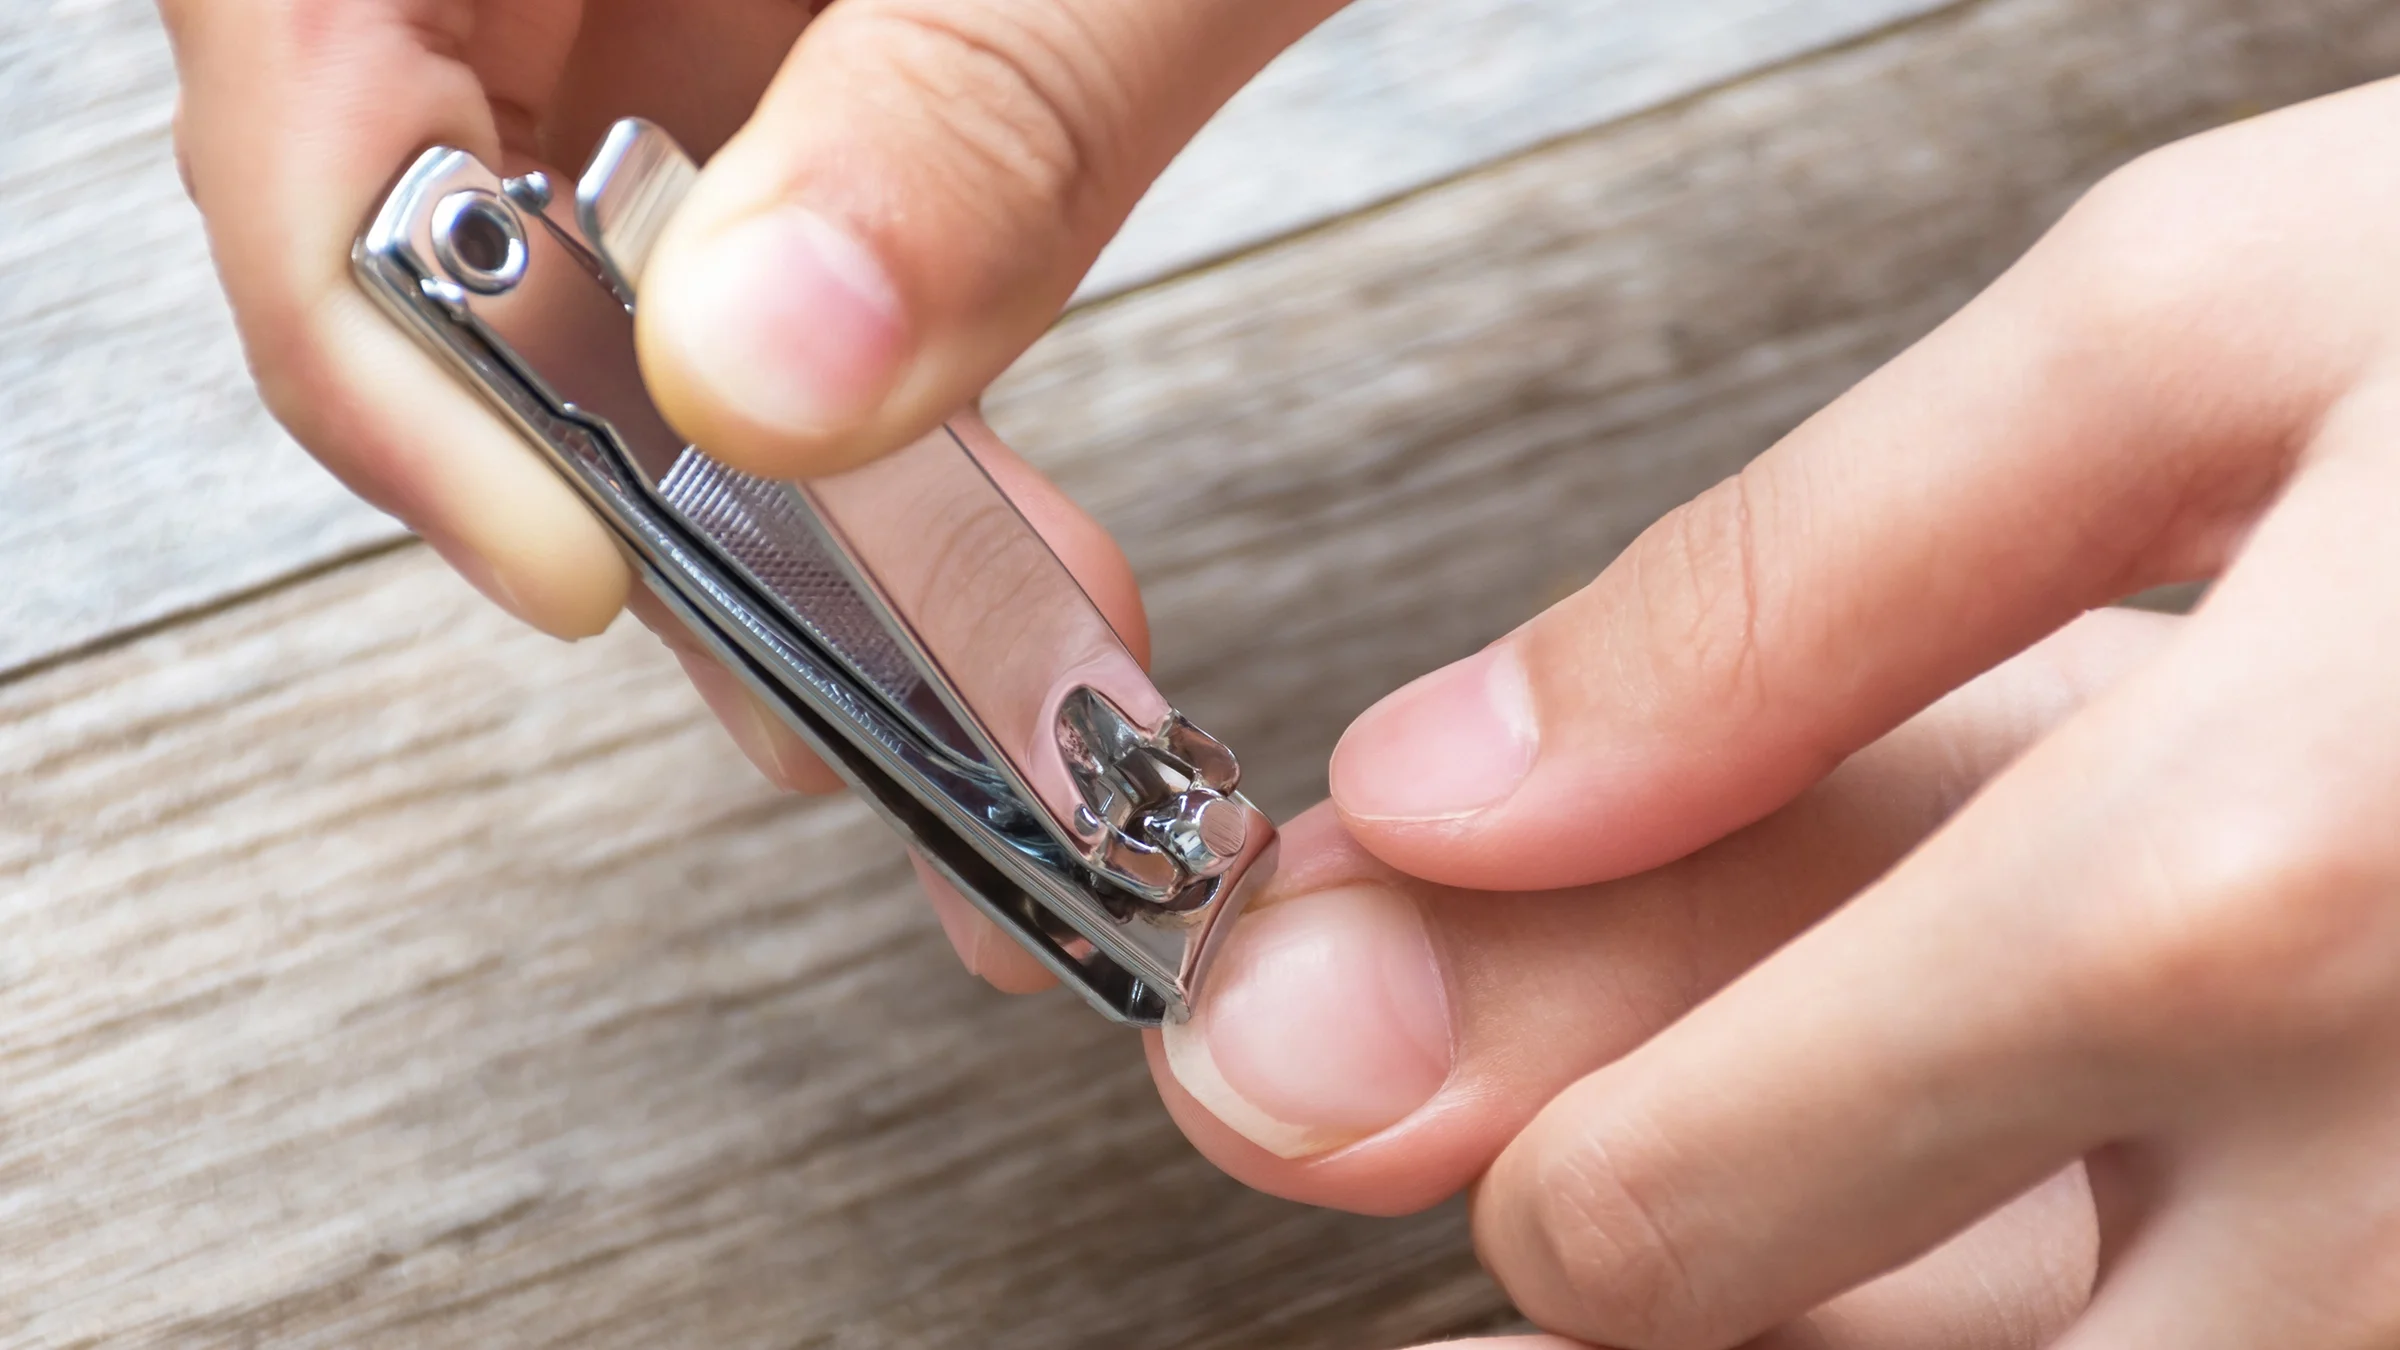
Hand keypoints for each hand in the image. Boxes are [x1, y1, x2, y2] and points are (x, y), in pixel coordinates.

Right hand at [160, 0, 1340, 981]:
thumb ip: (982, 99)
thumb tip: (773, 366)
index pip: (308, 29)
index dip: (371, 323)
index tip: (567, 558)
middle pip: (417, 160)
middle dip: (580, 451)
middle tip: (772, 658)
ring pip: (576, 224)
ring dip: (729, 467)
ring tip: (912, 630)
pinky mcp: (787, 13)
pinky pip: (729, 213)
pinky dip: (832, 387)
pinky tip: (953, 509)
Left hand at [1196, 78, 2399, 1346]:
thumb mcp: (2217, 335)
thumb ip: (1786, 595)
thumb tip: (1431, 801)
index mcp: (2247, 903)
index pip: (1638, 1236)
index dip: (1535, 1140)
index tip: (1539, 1027)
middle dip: (1727, 1241)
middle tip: (1820, 1035)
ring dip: (1926, 1287)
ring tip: (2039, 1038)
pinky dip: (2137, 1287)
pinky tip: (2190, 1106)